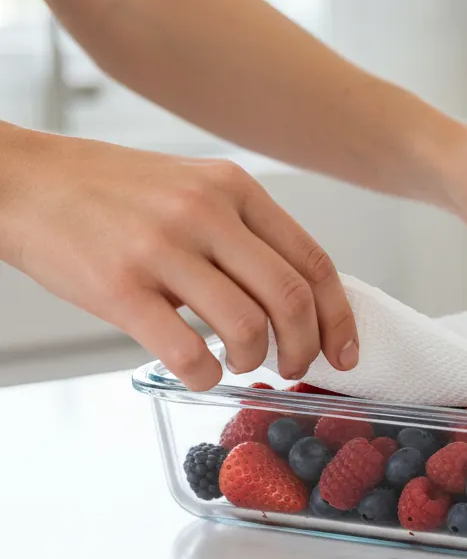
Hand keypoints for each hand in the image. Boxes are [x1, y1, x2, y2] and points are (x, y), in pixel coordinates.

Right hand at [0, 127, 357, 389]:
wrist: (25, 183)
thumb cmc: (114, 192)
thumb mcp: (195, 188)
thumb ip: (246, 232)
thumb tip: (298, 298)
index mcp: (235, 189)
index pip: (313, 261)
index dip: (338, 316)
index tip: (343, 350)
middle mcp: (206, 213)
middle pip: (291, 298)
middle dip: (305, 348)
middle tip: (296, 368)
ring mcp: (162, 249)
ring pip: (247, 328)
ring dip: (255, 362)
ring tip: (241, 364)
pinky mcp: (119, 288)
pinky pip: (187, 353)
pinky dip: (206, 376)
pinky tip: (200, 372)